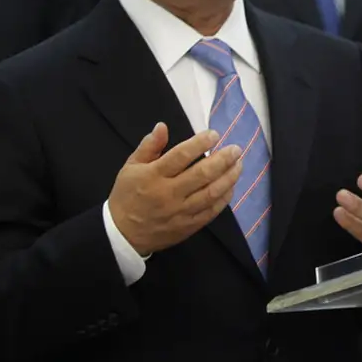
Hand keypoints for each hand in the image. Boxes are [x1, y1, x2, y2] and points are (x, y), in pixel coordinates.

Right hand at [108, 122, 243, 255]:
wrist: (122, 235)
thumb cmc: (127, 196)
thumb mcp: (130, 168)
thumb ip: (149, 146)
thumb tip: (162, 126)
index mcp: (153, 176)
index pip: (181, 156)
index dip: (200, 143)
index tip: (215, 134)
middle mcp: (169, 193)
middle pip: (202, 174)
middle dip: (223, 159)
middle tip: (236, 149)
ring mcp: (180, 211)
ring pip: (211, 193)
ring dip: (229, 177)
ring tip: (239, 164)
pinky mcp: (188, 226)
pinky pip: (211, 211)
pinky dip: (224, 198)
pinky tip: (231, 186)